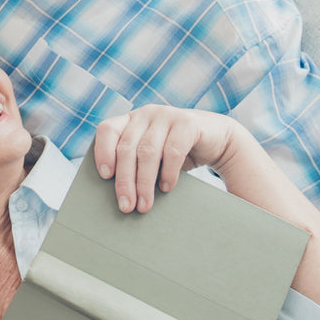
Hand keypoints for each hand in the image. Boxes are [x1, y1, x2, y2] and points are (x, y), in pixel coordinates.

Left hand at [93, 105, 236, 212]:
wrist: (217, 140)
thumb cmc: (176, 153)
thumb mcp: (152, 156)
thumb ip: (134, 164)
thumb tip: (118, 197)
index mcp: (131, 120)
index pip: (107, 130)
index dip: (103, 151)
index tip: (104, 176)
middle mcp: (146, 114)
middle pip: (127, 148)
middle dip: (125, 180)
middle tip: (126, 206)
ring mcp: (167, 115)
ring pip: (147, 151)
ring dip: (144, 182)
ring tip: (144, 205)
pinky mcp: (188, 123)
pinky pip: (172, 150)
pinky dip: (168, 173)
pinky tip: (166, 188)